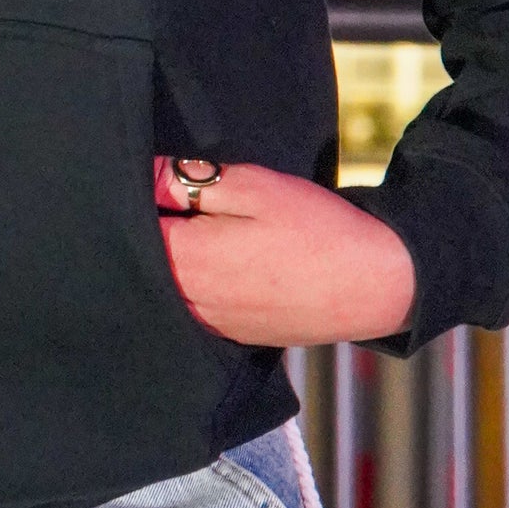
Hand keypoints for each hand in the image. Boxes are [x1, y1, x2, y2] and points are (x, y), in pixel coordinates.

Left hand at [154, 159, 415, 345]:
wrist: (374, 284)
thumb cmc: (316, 228)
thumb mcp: (254, 187)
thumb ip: (192, 180)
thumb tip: (145, 173)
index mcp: (190, 259)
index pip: (134, 228)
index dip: (136, 199)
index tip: (151, 180)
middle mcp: (191, 300)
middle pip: (145, 261)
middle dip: (151, 229)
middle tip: (173, 196)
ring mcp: (212, 323)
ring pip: (167, 287)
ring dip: (172, 260)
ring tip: (200, 228)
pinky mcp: (232, 334)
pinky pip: (192, 307)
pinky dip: (193, 285)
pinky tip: (219, 263)